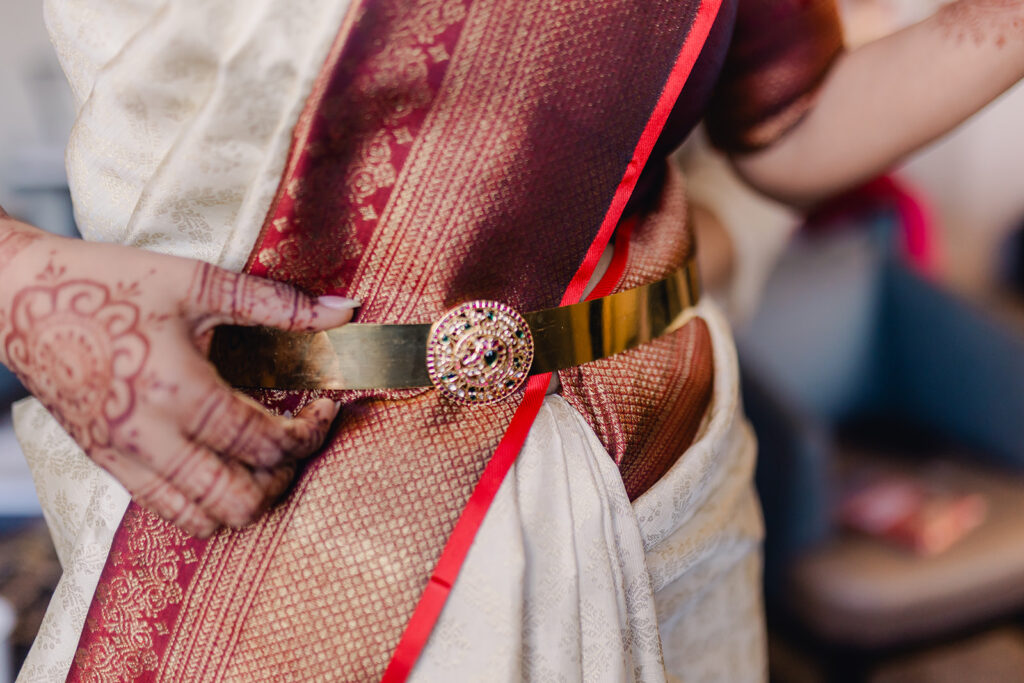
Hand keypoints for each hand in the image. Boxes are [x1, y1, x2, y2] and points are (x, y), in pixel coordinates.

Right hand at [0, 218, 357, 536]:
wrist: (18, 299)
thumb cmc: (108, 284)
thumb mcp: (198, 282)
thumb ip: (275, 302)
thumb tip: (344, 312)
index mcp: (179, 392)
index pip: (266, 443)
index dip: (311, 432)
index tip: (325, 406)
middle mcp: (151, 439)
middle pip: (240, 500)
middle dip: (284, 477)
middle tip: (298, 440)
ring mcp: (124, 459)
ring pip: (203, 520)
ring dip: (247, 499)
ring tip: (263, 458)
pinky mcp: (106, 464)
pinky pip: (166, 512)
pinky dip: (206, 505)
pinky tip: (221, 466)